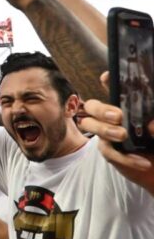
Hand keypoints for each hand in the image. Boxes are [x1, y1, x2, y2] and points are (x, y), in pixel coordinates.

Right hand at [78, 72, 153, 190]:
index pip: (112, 87)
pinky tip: (142, 161)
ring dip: (105, 130)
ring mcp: (107, 133)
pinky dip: (126, 157)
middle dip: (101, 109)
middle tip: (117, 116)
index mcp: (126, 104)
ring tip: (122, 135)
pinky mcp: (109, 151)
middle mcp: (112, 116)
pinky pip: (108, 151)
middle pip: (92, 106)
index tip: (107, 77)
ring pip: (90, 125)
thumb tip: (150, 125)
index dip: (108, 80)